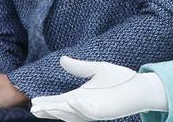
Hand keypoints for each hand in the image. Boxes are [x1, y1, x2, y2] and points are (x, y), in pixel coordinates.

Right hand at [31, 56, 167, 121]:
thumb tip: (62, 59)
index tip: (34, 101)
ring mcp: (93, 110)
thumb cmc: (119, 79)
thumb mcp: (96, 69)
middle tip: (35, 108)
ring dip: (60, 111)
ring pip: (72, 114)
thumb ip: (79, 67)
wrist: (139, 85)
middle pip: (62, 111)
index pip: (60, 101)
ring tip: (45, 107)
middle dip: (49, 110)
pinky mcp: (103, 112)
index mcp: (80, 96)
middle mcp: (84, 105)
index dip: (47, 102)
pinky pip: (88, 112)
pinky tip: (72, 100)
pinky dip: (79, 108)